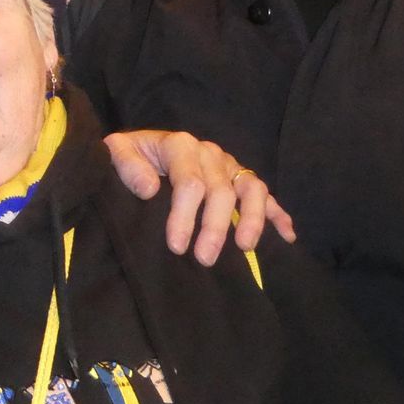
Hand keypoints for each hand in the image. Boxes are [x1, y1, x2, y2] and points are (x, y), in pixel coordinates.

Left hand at [103, 130, 293, 264]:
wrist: (140, 149)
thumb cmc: (130, 156)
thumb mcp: (116, 152)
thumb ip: (126, 165)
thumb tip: (149, 189)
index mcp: (180, 145)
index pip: (190, 181)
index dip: (185, 215)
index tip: (176, 246)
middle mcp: (209, 153)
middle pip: (220, 191)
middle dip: (214, 227)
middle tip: (204, 259)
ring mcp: (228, 166)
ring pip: (251, 189)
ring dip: (252, 219)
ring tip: (245, 247)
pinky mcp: (239, 178)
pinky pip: (264, 194)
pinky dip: (278, 213)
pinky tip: (287, 235)